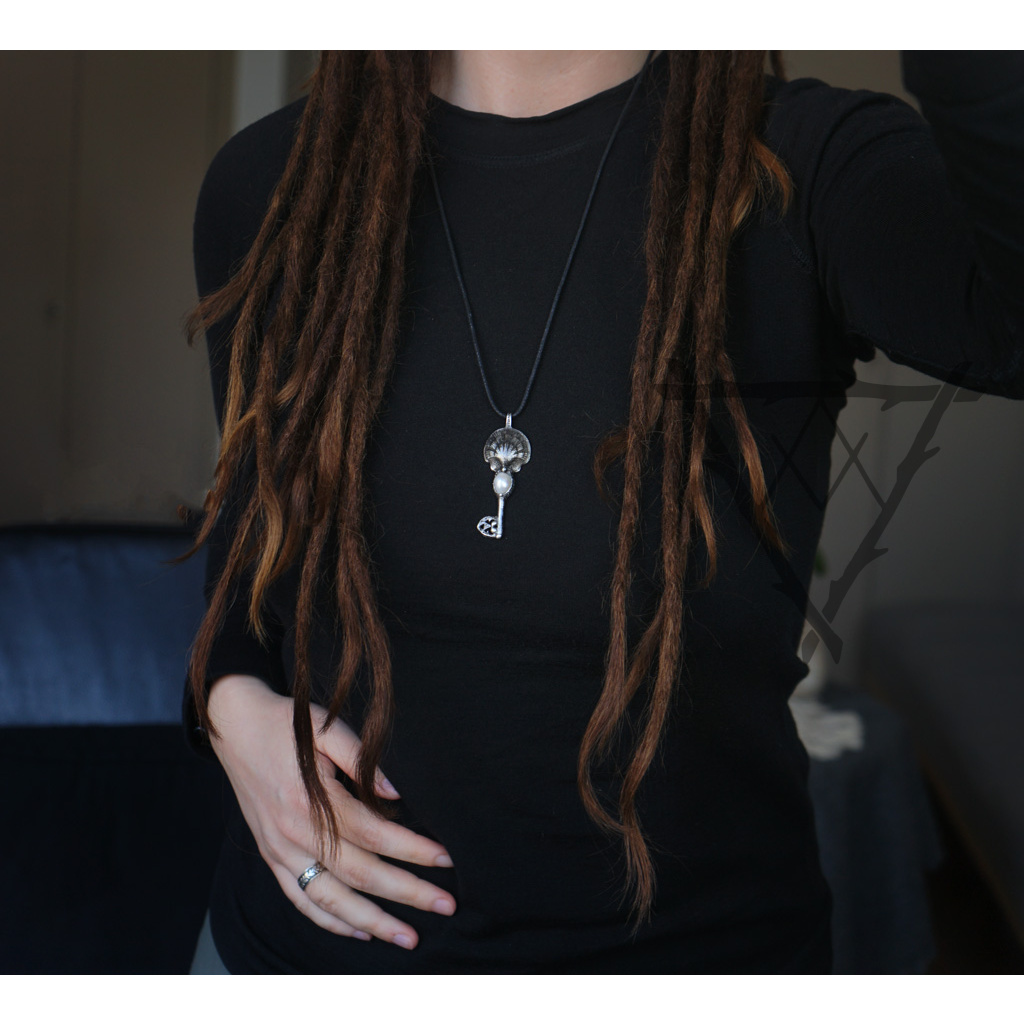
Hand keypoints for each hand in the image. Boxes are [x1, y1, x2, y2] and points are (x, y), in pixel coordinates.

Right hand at [207, 673, 455, 948]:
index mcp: (311, 798)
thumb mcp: (325, 726)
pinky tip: (360, 931)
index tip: (446, 858)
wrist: (234, 725)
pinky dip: (330, 921)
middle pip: (359, 873)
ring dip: (372, 921)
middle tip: (446, 904)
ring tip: (408, 937)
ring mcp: (279, 849)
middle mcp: (293, 832)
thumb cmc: (286, 723)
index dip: (412, 849)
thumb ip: (362, 758)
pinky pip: (300, 899)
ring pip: (330, 898)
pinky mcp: (270, 856)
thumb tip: (397, 794)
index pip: (373, 834)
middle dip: (406, 892)